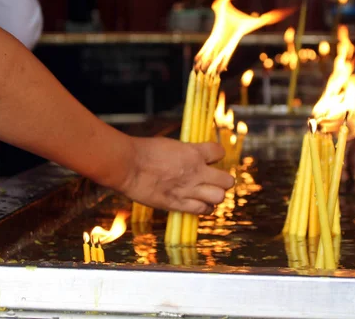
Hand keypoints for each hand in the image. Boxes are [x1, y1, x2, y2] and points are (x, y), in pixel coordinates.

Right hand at [118, 137, 233, 214]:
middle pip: (227, 181)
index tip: (212, 157)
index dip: (217, 155)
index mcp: (194, 153)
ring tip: (208, 193)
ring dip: (215, 195)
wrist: (128, 166)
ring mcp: (188, 190)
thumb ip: (186, 152)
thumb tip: (193, 156)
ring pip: (218, 198)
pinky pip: (202, 210)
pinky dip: (204, 208)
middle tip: (215, 179)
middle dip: (224, 180)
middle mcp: (196, 172)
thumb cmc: (144, 151)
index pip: (220, 152)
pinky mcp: (178, 204)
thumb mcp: (171, 145)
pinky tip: (200, 204)